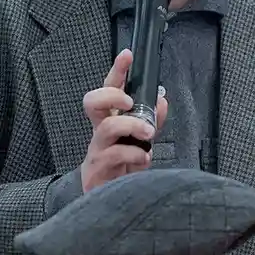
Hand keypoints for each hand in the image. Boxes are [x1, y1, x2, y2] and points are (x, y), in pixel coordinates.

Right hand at [79, 49, 169, 193]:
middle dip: (112, 95)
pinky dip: (134, 155)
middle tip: (129, 102)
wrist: (106, 198)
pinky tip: (144, 159)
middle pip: (92, 101)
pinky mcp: (98, 169)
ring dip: (132, 126)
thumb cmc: (123, 165)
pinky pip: (114, 156)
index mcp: (111, 119)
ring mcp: (97, 149)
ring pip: (107, 128)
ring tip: (148, 134)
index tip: (127, 55)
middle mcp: (100, 131)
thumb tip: (162, 100)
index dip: (117, 70)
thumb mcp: (141, 139)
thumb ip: (153, 119)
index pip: (109, 88)